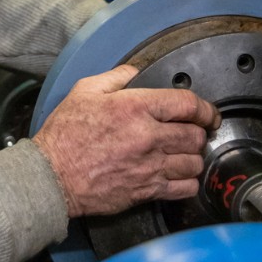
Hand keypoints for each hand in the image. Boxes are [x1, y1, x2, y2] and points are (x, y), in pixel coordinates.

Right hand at [32, 64, 220, 217]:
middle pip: (196, 135)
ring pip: (194, 162)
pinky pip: (185, 188)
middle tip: (191, 132)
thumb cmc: (65, 133)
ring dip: (193, 157)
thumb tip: (136, 71)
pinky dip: (188, 182)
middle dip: (198, 132)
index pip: (188, 104)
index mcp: (136, 107)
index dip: (206, 108)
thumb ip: (116, 77)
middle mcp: (149, 137)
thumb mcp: (85, 90)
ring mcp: (150, 166)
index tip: (208, 113)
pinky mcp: (147, 191)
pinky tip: (179, 176)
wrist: (52, 176)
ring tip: (184, 154)